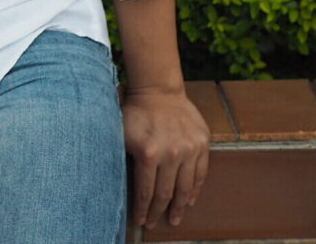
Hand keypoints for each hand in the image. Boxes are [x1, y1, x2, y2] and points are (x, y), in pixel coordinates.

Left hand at [121, 87, 209, 229]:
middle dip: (159, 212)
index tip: (140, 221)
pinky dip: (195, 190)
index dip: (143, 209)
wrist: (158, 89)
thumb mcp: (120, 133)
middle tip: (154, 224)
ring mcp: (189, 149)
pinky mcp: (202, 143)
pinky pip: (200, 173)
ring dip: (179, 207)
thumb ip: (120, 157)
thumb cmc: (135, 111)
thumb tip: (113, 184)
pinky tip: (189, 200)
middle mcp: (171, 154)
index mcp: (148, 153)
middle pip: (166, 193)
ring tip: (174, 219)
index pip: (146, 191)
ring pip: (186, 188)